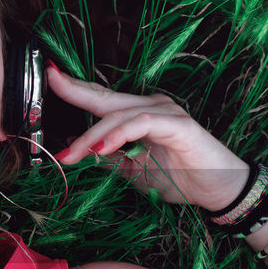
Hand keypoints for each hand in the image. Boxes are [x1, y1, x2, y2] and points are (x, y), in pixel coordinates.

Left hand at [46, 60, 250, 209]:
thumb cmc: (179, 177)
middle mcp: (150, 106)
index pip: (101, 99)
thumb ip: (110, 159)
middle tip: (50, 82)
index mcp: (138, 114)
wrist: (218, 190)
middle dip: (75, 90)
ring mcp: (165, 112)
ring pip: (119, 114)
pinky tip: (103, 147)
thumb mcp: (133, 171)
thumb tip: (80, 150)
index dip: (75, 88)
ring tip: (73, 153)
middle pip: (105, 97)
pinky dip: (119, 134)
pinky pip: (141, 123)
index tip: (50, 78)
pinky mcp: (178, 124)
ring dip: (92, 135)